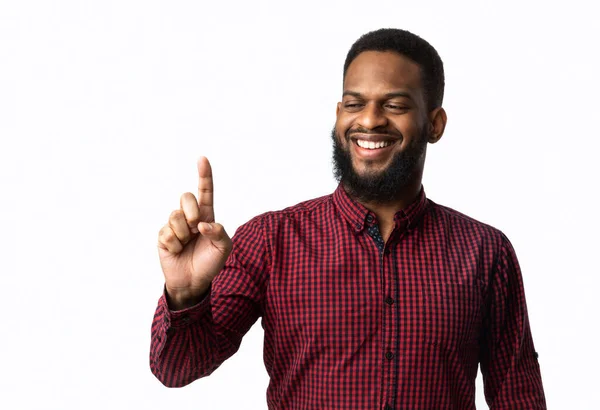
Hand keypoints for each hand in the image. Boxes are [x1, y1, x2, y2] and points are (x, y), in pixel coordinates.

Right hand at [157, 157, 231, 309]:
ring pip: (175, 215)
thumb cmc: (210, 263)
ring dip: (184, 233)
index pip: (205, 191)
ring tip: (187, 244)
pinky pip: (167, 232)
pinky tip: (177, 250)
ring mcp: (175, 226)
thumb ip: (219, 232)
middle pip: (186, 197)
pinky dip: (175, 244)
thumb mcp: (224, 248)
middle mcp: (190, 217)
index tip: (202, 158)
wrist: (194, 282)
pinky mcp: (163, 236)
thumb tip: (202, 224)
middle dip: (192, 211)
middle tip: (197, 228)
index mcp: (207, 216)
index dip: (204, 175)